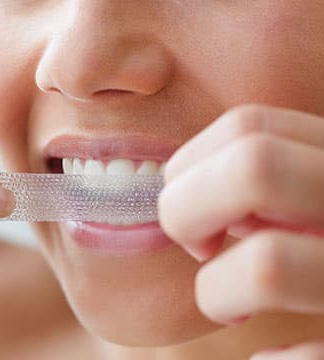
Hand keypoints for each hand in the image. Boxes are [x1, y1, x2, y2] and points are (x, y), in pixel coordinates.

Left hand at [159, 105, 323, 358]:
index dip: (191, 167)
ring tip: (231, 308)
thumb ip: (268, 184)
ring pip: (267, 265)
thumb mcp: (313, 196)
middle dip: (187, 212)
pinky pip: (308, 359)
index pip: (247, 126)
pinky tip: (273, 358)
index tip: (195, 209)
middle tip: (199, 250)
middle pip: (252, 167)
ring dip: (218, 293)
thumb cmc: (323, 249)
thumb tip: (181, 184)